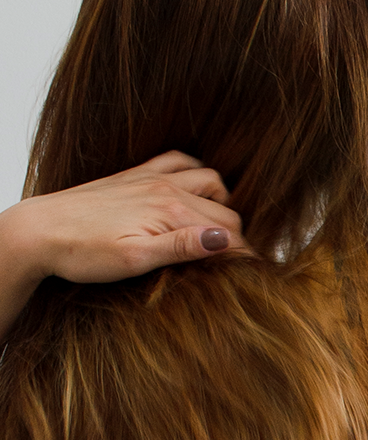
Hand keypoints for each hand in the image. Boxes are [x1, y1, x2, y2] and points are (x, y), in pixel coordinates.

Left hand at [2, 151, 251, 290]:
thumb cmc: (81, 251)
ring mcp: (151, 178)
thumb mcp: (134, 259)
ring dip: (224, 203)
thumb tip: (225, 240)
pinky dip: (196, 173)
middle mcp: (166, 188)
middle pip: (225, 210)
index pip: (228, 233)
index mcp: (170, 210)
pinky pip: (179, 161)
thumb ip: (182, 247)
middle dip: (239, 237)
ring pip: (210, 181)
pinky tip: (195, 191)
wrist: (38, 230)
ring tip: (222, 232)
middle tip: (242, 266)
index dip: (245, 256)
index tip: (256, 278)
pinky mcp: (135, 176)